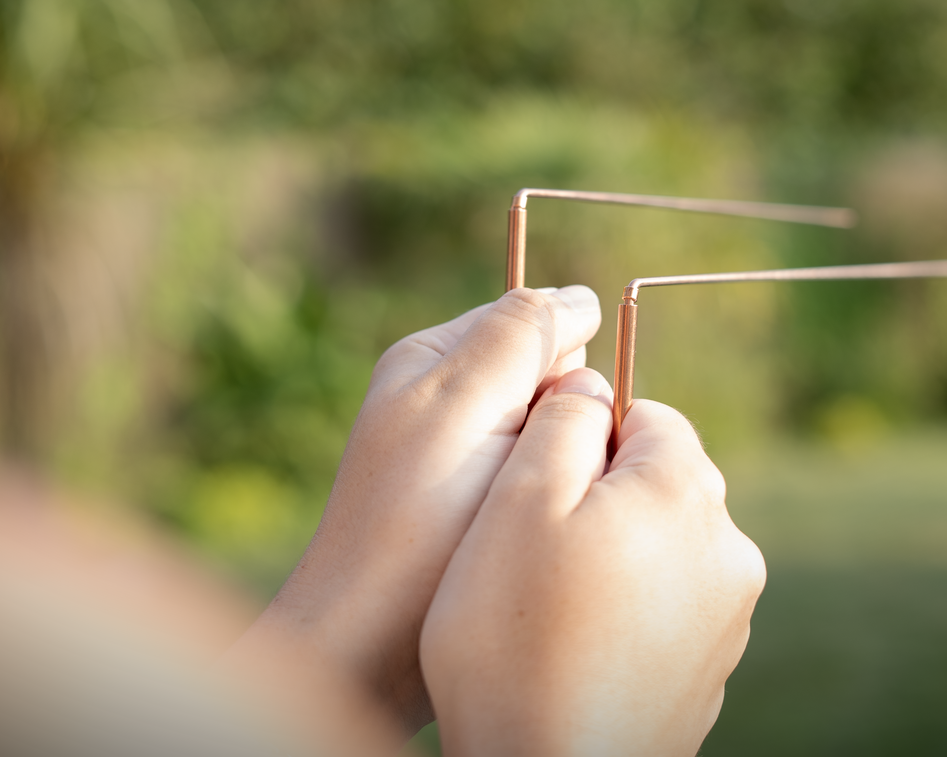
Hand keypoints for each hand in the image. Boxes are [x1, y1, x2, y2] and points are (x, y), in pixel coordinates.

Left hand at [233, 286, 601, 733]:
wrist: (365, 648)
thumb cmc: (417, 527)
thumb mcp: (468, 406)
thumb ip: (521, 336)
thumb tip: (581, 298)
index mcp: (434, 356)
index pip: (540, 320)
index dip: (570, 365)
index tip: (561, 420)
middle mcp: (442, 396)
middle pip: (550, 376)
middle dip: (570, 415)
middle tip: (544, 474)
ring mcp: (457, 453)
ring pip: (551, 430)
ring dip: (563, 460)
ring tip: (534, 512)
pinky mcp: (469, 506)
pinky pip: (536, 476)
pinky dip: (548, 498)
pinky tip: (530, 536)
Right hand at [421, 369, 766, 756]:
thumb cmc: (515, 638)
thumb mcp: (516, 501)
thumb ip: (561, 421)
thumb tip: (590, 383)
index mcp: (685, 489)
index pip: (643, 415)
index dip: (580, 437)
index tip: (533, 486)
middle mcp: (727, 546)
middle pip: (657, 481)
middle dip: (597, 497)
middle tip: (528, 549)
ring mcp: (727, 615)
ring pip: (661, 546)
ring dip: (611, 556)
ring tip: (546, 605)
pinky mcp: (712, 671)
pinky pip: (666, 609)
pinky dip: (625, 614)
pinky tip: (574, 650)